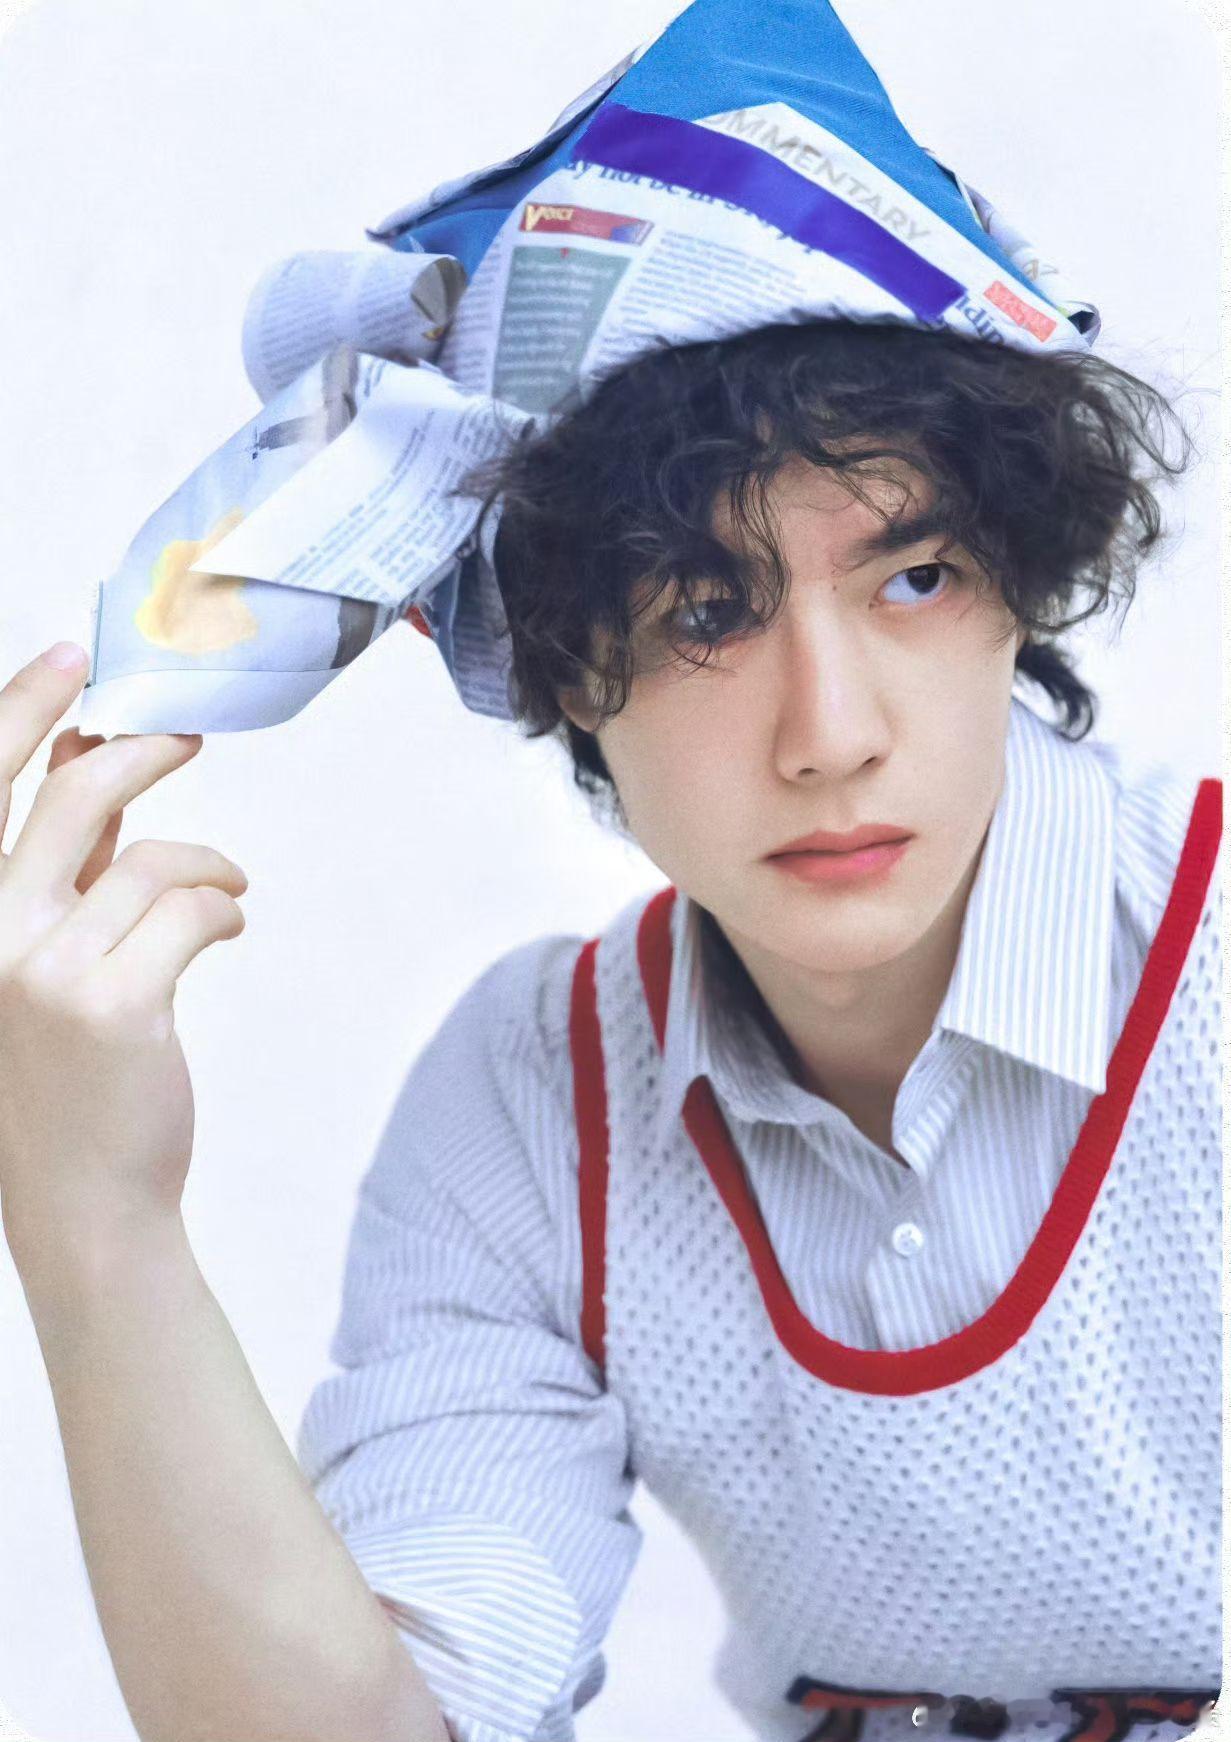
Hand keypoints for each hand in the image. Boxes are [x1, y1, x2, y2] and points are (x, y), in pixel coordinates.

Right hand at [0, 643, 247, 1263]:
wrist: (83, 1198)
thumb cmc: (64, 1075)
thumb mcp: (41, 959)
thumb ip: (62, 867)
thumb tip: (95, 763)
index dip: (21, 708)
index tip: (70, 657)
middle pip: (72, 797)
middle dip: (141, 751)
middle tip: (188, 737)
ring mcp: (46, 969)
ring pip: (152, 859)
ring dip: (207, 861)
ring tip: (227, 888)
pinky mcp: (115, 1002)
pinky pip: (194, 908)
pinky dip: (225, 904)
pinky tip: (231, 924)